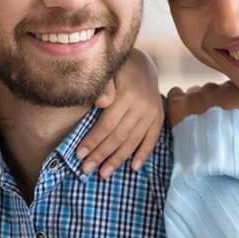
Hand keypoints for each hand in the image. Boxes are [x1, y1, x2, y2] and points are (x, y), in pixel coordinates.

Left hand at [77, 48, 163, 177]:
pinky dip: (143, 154)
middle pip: (119, 136)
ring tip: (104, 174)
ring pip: (134, 141)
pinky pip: (152, 139)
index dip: (93, 140)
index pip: (107, 124)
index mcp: (127, 94)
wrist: (144, 63)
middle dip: (101, 154)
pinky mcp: (159, 117)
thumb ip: (103, 85)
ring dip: (118, 159)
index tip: (79, 154)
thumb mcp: (109, 70)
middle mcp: (142, 105)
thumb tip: (101, 102)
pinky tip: (133, 168)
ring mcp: (152, 113)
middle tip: (86, 169)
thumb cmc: (118, 69)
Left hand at [166, 81, 238, 132]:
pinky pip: (175, 94)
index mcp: (235, 89)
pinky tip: (182, 113)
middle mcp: (214, 87)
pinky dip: (179, 101)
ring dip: (196, 104)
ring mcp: (194, 94)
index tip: (230, 117)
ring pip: (194, 93)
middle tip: (213, 124)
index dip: (232, 104)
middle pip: (212, 92)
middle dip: (213, 104)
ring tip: (198, 124)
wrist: (218, 153)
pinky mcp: (177, 103)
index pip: (232, 91)